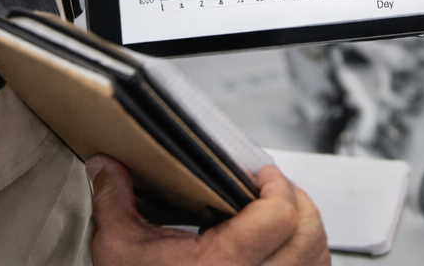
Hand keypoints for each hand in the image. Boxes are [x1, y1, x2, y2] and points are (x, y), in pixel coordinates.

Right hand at [87, 155, 328, 265]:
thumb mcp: (119, 251)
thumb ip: (114, 203)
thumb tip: (106, 166)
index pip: (278, 215)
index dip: (276, 184)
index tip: (261, 173)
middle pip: (309, 232)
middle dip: (296, 201)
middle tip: (272, 190)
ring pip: (317, 257)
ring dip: (306, 230)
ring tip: (280, 217)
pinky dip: (306, 259)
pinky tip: (283, 251)